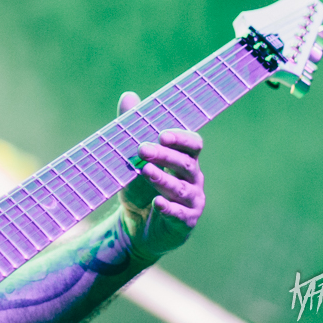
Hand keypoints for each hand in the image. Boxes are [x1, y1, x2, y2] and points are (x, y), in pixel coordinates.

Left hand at [116, 92, 204, 262]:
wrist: (134, 226)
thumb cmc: (139, 187)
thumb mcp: (132, 159)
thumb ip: (133, 128)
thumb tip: (129, 96)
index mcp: (184, 159)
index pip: (193, 143)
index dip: (181, 137)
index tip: (161, 134)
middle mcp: (192, 179)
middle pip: (186, 163)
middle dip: (165, 155)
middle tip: (142, 150)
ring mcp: (192, 201)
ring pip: (182, 189)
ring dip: (164, 179)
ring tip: (145, 172)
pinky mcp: (185, 222)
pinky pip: (181, 215)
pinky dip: (170, 208)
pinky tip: (157, 203)